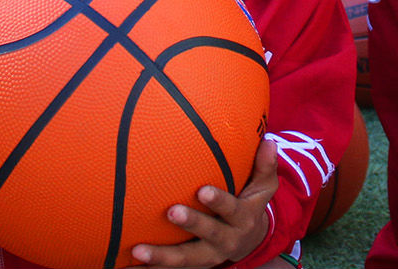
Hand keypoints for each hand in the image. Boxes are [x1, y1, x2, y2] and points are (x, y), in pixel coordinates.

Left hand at [132, 136, 277, 265]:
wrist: (249, 241)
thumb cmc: (250, 203)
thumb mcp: (264, 188)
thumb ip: (265, 166)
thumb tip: (269, 141)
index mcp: (242, 218)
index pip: (230, 209)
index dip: (218, 201)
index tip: (202, 190)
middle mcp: (227, 240)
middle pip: (208, 234)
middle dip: (191, 224)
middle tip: (170, 211)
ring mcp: (208, 256)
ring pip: (185, 259)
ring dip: (161, 257)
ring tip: (138, 250)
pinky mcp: (194, 265)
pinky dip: (151, 268)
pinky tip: (128, 265)